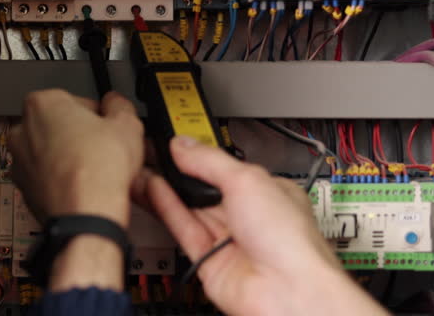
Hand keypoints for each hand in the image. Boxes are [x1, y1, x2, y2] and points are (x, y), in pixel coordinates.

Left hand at [9, 89, 143, 227]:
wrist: (84, 214)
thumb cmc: (97, 169)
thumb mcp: (127, 123)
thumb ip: (119, 105)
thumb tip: (116, 103)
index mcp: (42, 103)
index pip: (76, 100)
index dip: (98, 114)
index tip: (108, 125)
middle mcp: (22, 130)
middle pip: (59, 126)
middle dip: (80, 135)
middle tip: (104, 147)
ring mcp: (19, 161)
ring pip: (51, 153)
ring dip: (70, 158)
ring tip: (96, 168)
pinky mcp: (24, 189)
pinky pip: (46, 177)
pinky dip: (61, 180)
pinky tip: (83, 186)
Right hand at [133, 136, 387, 315]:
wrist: (286, 291)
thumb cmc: (290, 241)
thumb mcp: (248, 180)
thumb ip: (210, 160)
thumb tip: (183, 144)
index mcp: (267, 191)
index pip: (226, 165)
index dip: (200, 153)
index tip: (176, 141)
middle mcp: (247, 215)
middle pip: (204, 186)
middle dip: (178, 170)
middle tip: (152, 151)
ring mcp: (227, 238)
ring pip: (189, 207)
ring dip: (166, 187)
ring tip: (143, 166)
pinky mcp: (207, 259)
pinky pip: (182, 227)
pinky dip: (166, 207)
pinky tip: (152, 189)